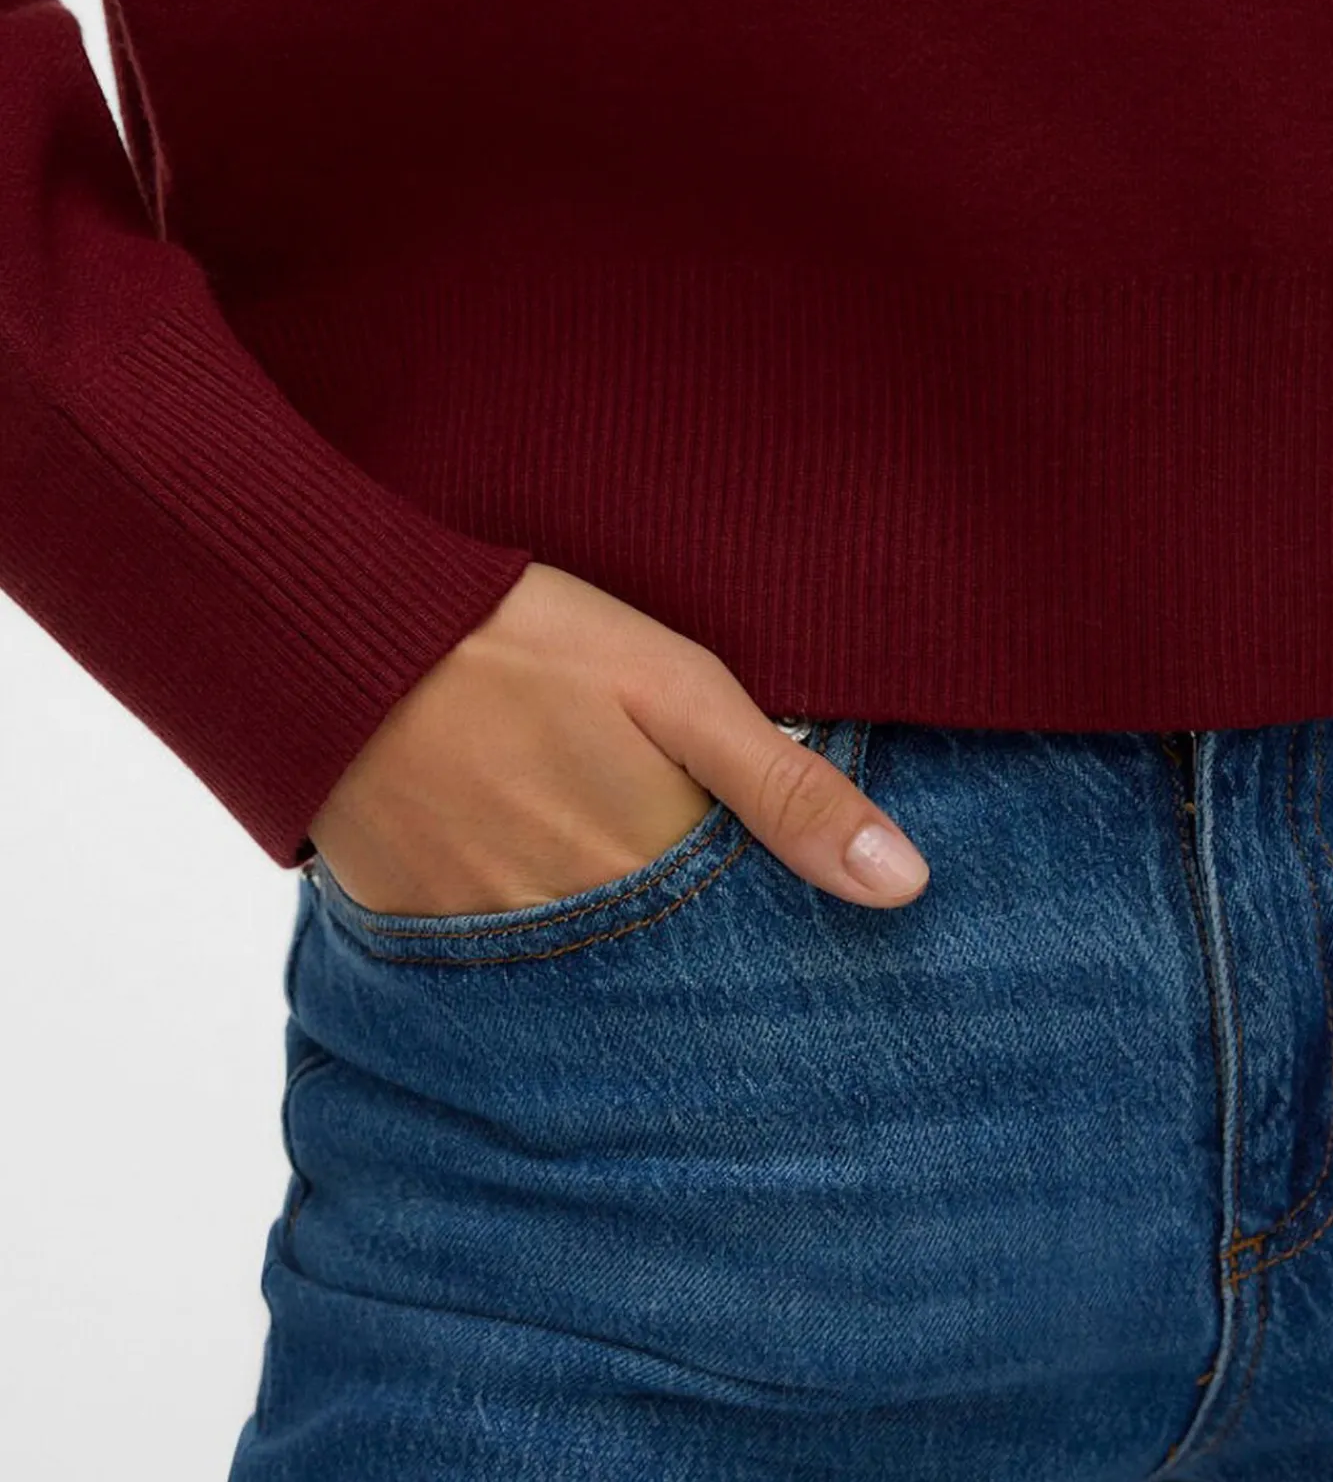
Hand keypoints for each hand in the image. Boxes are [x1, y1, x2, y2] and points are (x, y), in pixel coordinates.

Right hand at [306, 562, 929, 914]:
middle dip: (694, 963)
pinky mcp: (416, 930)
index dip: (776, 945)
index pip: (742, 953)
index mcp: (650, 868)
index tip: (803, 948)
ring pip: (581, 975)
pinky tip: (527, 881)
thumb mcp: (678, 689)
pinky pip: (491, 968)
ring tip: (610, 891)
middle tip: (692, 912)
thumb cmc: (521, 641)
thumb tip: (906, 886)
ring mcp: (488, 940)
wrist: (342, 631)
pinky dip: (524, 939)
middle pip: (661, 976)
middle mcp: (574, 928)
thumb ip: (788, 787)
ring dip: (610, 952)